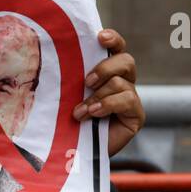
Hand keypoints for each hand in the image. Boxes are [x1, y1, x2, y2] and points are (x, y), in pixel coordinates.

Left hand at [71, 28, 144, 156]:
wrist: (77, 154)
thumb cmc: (69, 121)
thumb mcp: (68, 96)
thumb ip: (70, 79)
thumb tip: (54, 59)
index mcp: (107, 71)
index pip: (116, 48)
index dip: (112, 39)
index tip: (100, 37)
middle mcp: (122, 81)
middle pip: (125, 60)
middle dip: (105, 68)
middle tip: (86, 82)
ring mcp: (131, 98)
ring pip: (121, 81)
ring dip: (98, 95)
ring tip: (81, 111)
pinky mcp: (136, 114)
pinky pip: (127, 99)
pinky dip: (107, 104)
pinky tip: (93, 113)